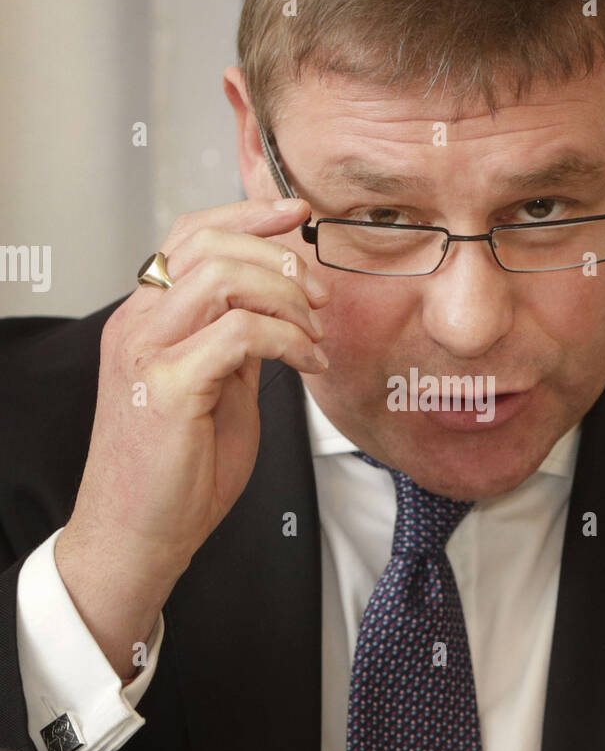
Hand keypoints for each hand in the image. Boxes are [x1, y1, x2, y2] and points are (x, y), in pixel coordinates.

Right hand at [63, 196, 329, 577]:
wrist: (140, 536)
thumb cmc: (176, 475)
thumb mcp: (218, 391)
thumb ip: (237, 346)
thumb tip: (279, 313)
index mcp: (145, 319)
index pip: (190, 236)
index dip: (248, 213)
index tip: (297, 214)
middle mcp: (138, 325)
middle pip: (210, 242)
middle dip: (280, 256)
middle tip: (321, 294)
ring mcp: (147, 352)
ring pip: (223, 276)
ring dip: (286, 296)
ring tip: (314, 334)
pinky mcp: (169, 386)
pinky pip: (240, 332)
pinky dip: (288, 339)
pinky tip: (307, 363)